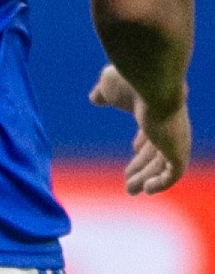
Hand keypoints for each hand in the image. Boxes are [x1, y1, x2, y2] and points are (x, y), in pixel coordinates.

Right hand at [90, 64, 190, 194]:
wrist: (152, 84)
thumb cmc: (130, 82)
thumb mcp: (109, 86)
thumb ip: (103, 93)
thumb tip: (94, 98)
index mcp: (155, 110)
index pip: (153, 129)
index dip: (144, 141)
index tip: (134, 150)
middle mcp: (169, 127)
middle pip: (156, 151)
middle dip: (142, 166)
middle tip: (130, 181)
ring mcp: (175, 140)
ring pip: (162, 165)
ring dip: (146, 178)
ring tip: (130, 190)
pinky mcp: (179, 151)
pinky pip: (173, 173)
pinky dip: (162, 183)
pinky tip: (147, 189)